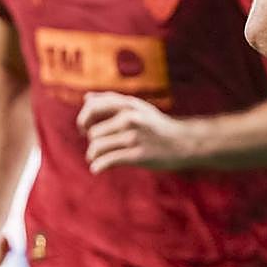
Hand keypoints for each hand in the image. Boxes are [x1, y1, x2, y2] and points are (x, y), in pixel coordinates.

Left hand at [77, 92, 196, 173]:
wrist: (184, 143)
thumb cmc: (157, 126)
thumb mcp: (139, 108)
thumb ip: (113, 101)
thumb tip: (87, 98)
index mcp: (129, 105)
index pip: (92, 107)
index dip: (83, 120)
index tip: (84, 130)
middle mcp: (131, 118)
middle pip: (93, 132)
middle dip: (93, 142)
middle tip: (99, 149)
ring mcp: (135, 136)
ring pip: (97, 148)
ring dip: (93, 157)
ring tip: (97, 160)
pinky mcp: (138, 155)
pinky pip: (106, 161)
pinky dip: (97, 167)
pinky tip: (98, 169)